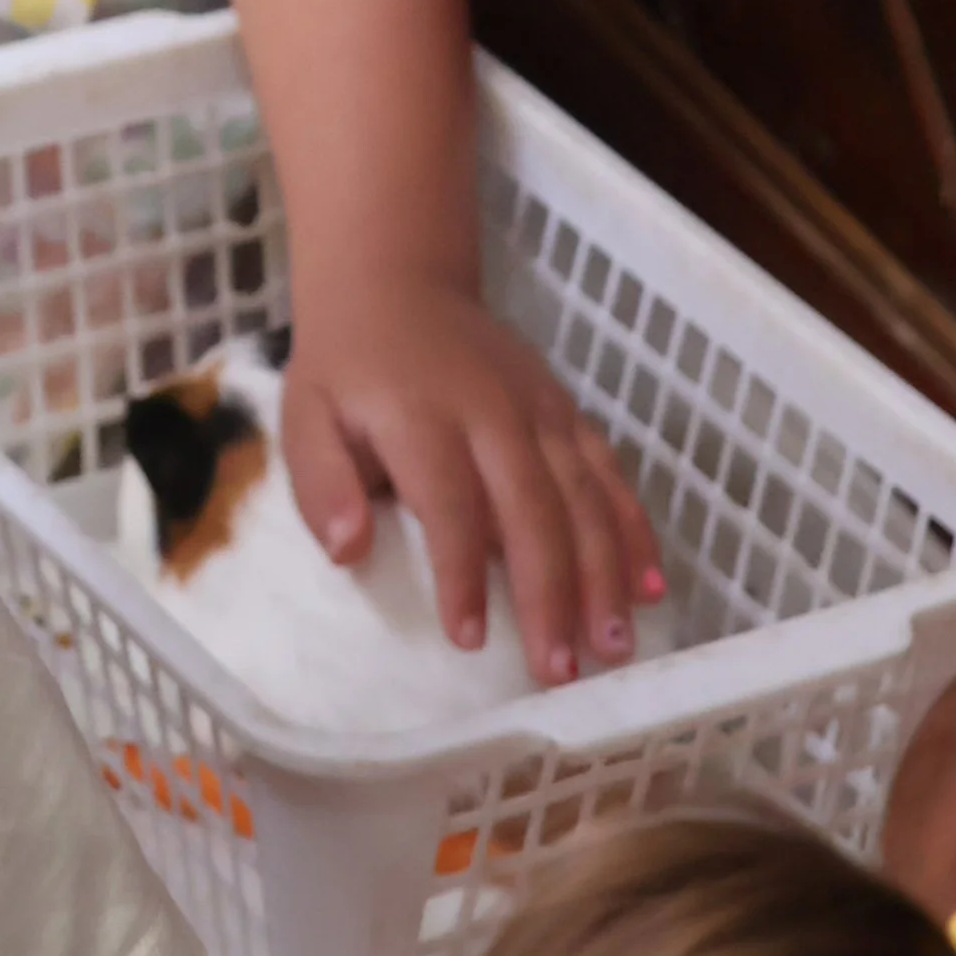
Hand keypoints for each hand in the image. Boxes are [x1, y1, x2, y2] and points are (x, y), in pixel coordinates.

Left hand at [282, 271, 660, 684]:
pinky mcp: (566, 409)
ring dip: (603, 574)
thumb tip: (346, 551)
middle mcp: (490, 410)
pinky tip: (650, 587)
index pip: (448, 501)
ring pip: (583, 495)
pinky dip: (634, 529)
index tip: (469, 640)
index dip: (462, 571)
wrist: (395, 283)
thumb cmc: (345, 368)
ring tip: (614, 649)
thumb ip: (321, 483)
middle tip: (560, 673)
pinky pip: (609, 472)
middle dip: (551, 592)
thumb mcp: (305, 417)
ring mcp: (538, 407)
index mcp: (420, 414)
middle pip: (531, 507)